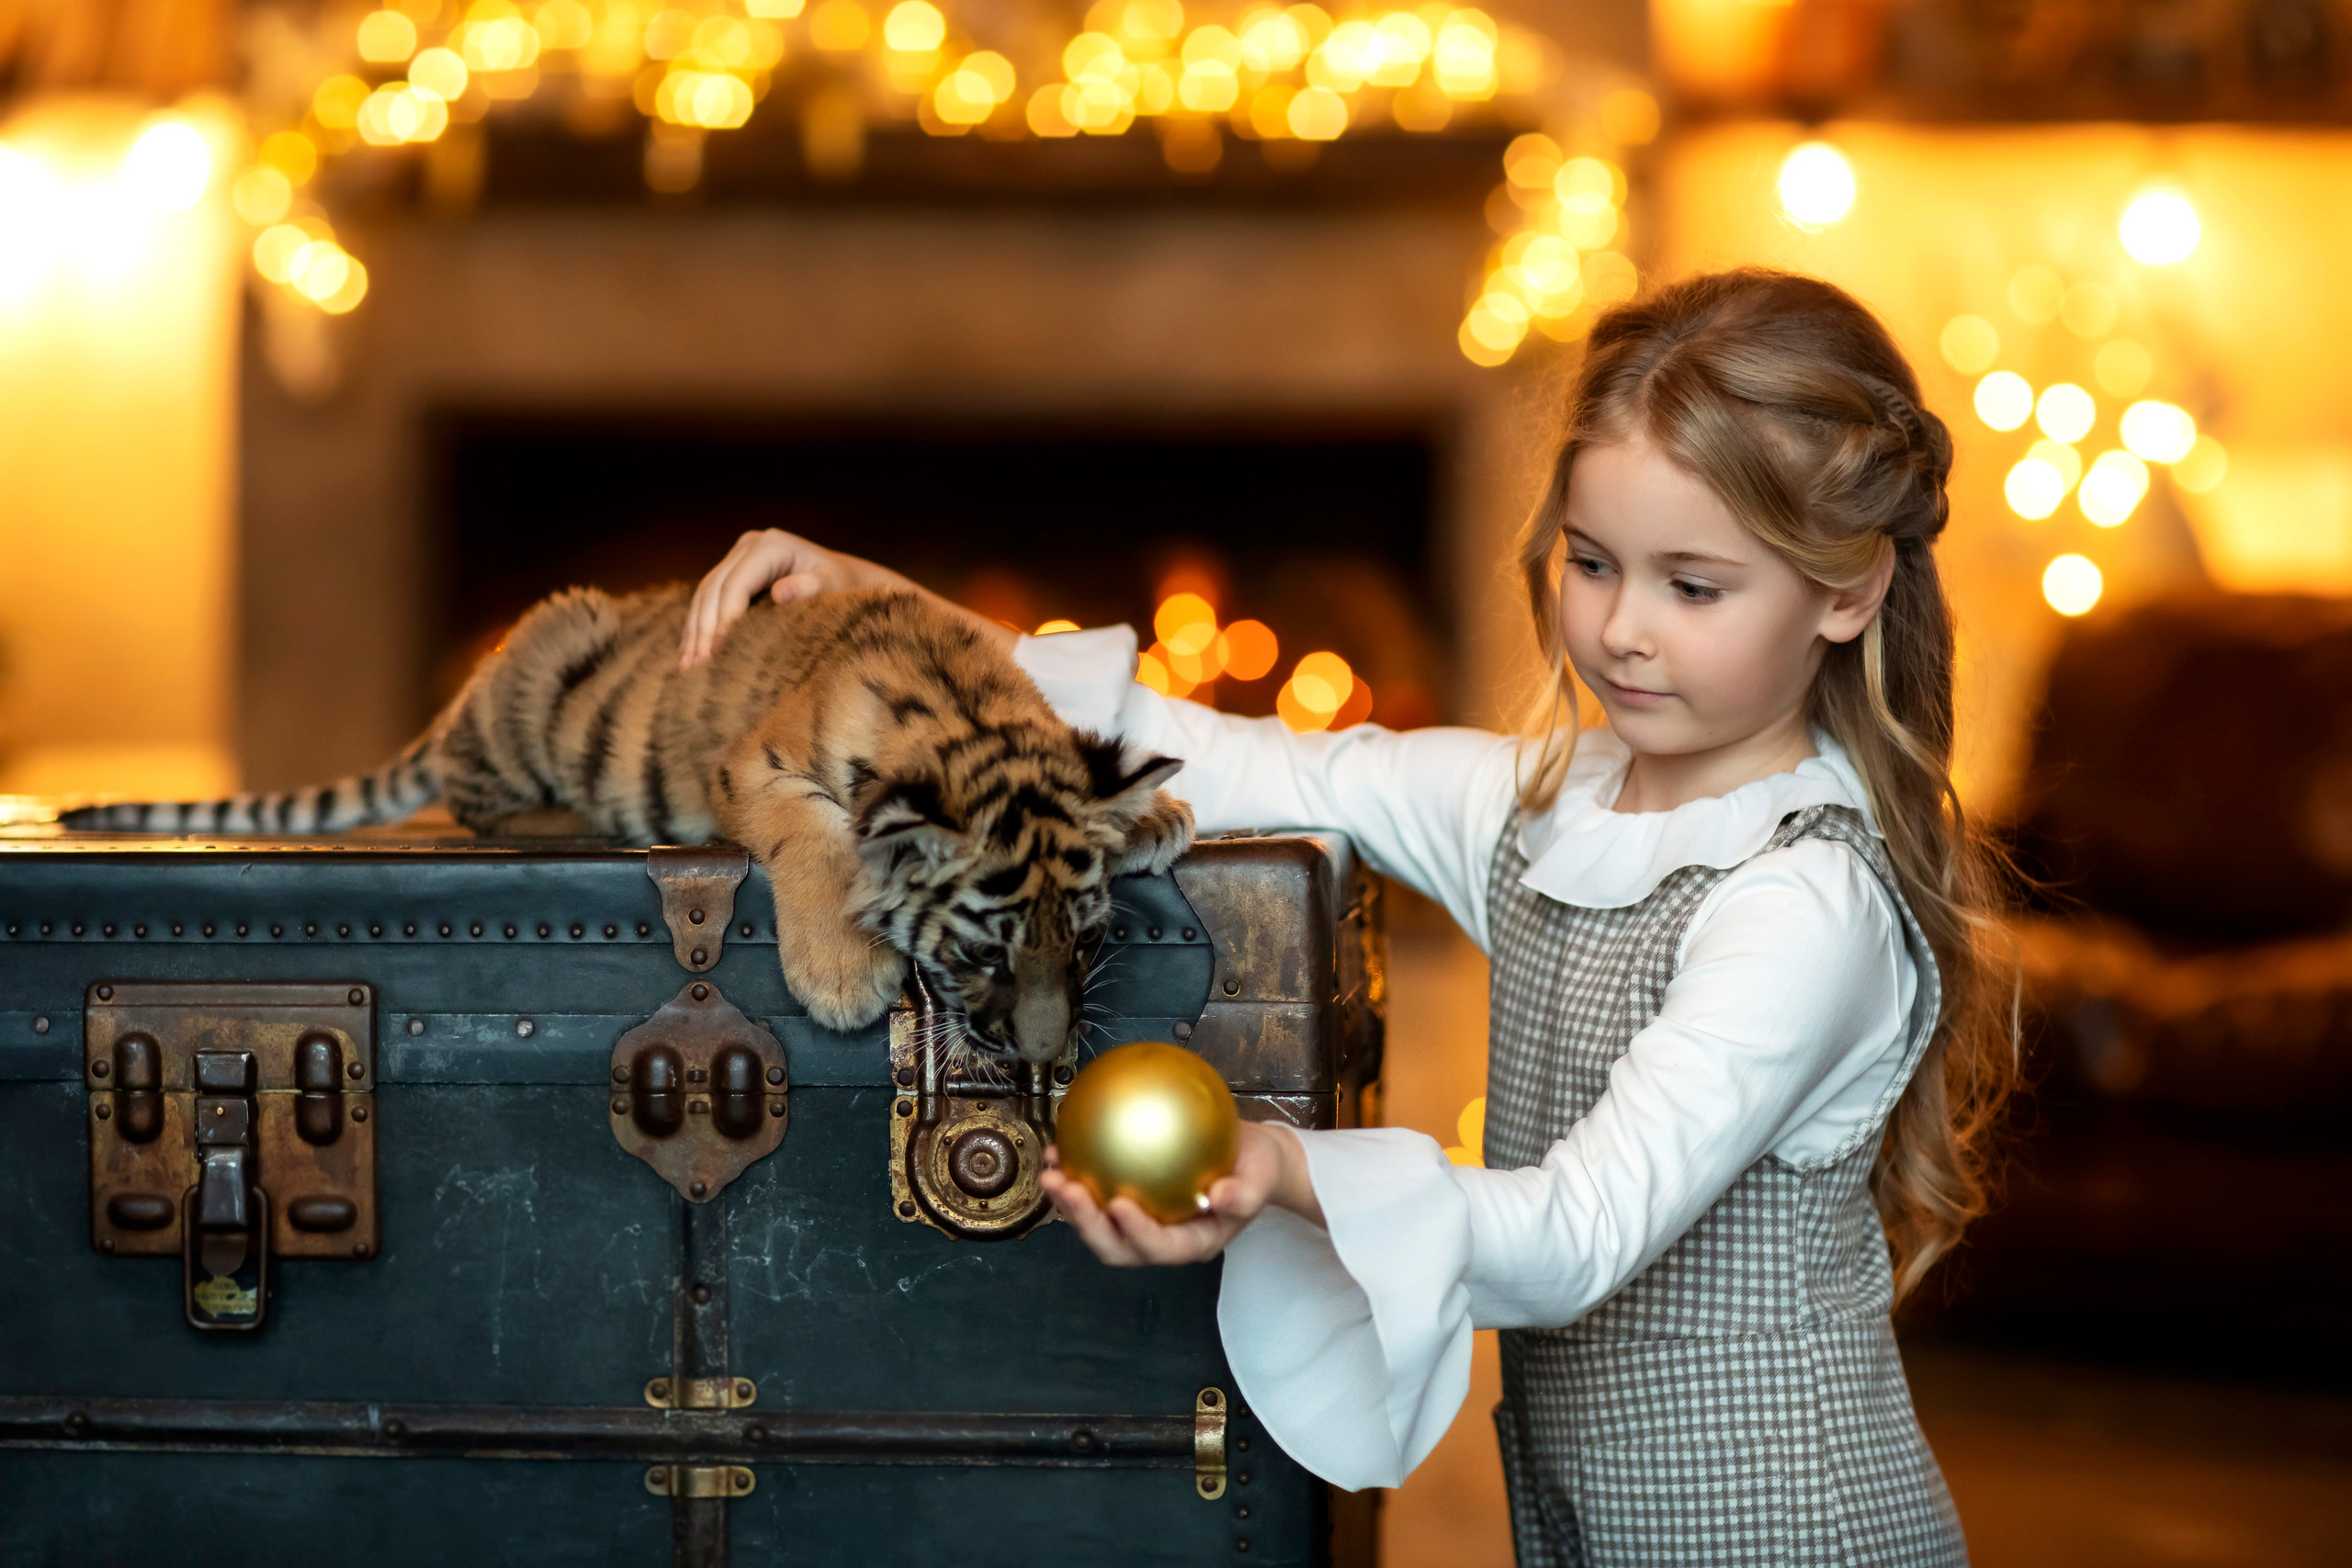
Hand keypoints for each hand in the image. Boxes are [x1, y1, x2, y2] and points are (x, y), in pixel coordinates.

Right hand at [677, 529, 911, 668]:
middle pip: (715, 588)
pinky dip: (698, 626)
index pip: (737, 583)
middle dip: (705, 629)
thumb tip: (779, 593)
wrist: (843, 579)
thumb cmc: (841, 586)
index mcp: (771, 545)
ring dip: (694, 630)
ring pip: (705, 594)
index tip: (718, 651)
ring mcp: (737, 557)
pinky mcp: (732, 572)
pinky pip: (708, 598)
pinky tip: (689, 652)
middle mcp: (749, 545)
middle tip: (698, 665)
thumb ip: (809, 588)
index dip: (725, 618)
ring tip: (688, 666)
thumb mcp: (832, 585)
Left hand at [1040, 1120, 1319, 1266]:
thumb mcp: (1260, 1179)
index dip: (1137, 1233)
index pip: (1160, 1248)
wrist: (1250, 1158)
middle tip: (1065, 1187)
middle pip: (1116, 1246)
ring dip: (1069, 1203)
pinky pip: (1098, 1192)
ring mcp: (1142, 1220)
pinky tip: (1062, 1147)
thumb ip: (1244, 1193)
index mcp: (1192, 1243)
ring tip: (1051, 1171)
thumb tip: (1220, 1196)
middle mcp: (1161, 1238)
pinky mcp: (1130, 1198)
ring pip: (1098, 1223)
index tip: (1120, 1204)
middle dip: (1085, 1222)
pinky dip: (1077, 1174)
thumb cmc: (1256, 1171)